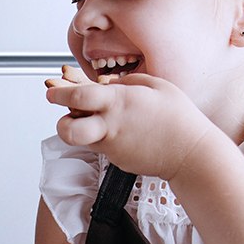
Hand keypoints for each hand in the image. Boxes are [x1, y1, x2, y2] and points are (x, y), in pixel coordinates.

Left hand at [44, 71, 216, 179]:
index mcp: (118, 102)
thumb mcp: (157, 85)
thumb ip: (128, 82)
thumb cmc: (179, 118)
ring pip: (83, 140)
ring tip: (100, 123)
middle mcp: (110, 126)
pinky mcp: (118, 160)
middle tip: (64, 118)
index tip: (52, 92)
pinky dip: (106, 140)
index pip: (77, 96)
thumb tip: (112, 84)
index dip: (59, 93)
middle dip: (60, 125)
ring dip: (84, 131)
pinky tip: (124, 134)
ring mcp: (113, 146)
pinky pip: (103, 147)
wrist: (191, 153)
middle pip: (68, 131)